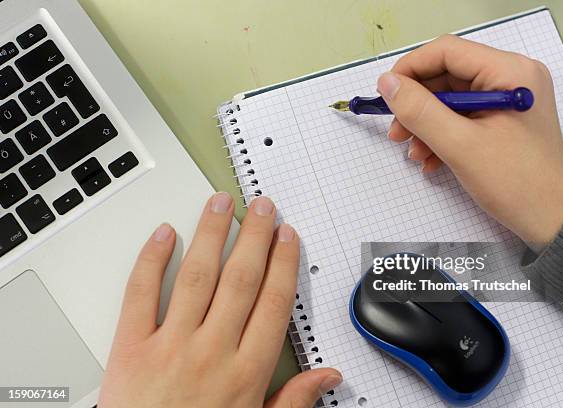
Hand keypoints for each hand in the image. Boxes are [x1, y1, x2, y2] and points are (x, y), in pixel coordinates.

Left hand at [98, 193, 341, 407]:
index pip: (272, 302)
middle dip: (254, 236)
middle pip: (240, 279)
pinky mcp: (130, 347)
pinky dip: (152, 260)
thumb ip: (294, 400)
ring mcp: (170, 345)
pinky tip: (165, 234)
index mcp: (245, 372)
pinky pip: (140, 294)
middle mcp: (211, 351)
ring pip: (197, 275)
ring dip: (211, 233)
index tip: (286, 236)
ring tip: (220, 204)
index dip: (282, 262)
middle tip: (262, 207)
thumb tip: (328, 375)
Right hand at [377, 35, 562, 249]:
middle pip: (447, 76)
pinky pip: (463, 116)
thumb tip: (387, 82)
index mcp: (509, 72)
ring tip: (414, 153)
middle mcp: (511, 77)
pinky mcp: (503, 119)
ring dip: (426, 124)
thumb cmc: (514, 182)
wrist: (550, 219)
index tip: (386, 95)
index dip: (410, 69)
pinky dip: (442, 135)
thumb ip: (420, 111)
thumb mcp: (460, 145)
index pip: (447, 51)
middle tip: (397, 133)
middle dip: (417, 105)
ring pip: (451, 99)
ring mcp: (508, 99)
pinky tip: (431, 159)